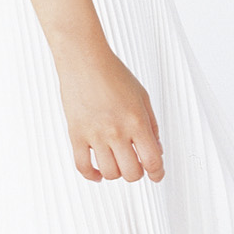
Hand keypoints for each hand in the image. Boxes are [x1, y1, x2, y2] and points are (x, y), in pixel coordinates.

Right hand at [56, 45, 163, 183]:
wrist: (84, 58)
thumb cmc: (112, 72)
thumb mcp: (142, 96)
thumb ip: (152, 125)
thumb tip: (156, 149)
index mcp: (136, 121)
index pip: (152, 161)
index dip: (157, 173)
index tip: (156, 175)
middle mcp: (117, 131)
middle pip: (131, 173)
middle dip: (137, 173)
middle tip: (135, 165)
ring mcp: (95, 134)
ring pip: (109, 173)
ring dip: (116, 173)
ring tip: (116, 163)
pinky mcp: (76, 133)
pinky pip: (82, 165)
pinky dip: (92, 175)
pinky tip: (98, 171)